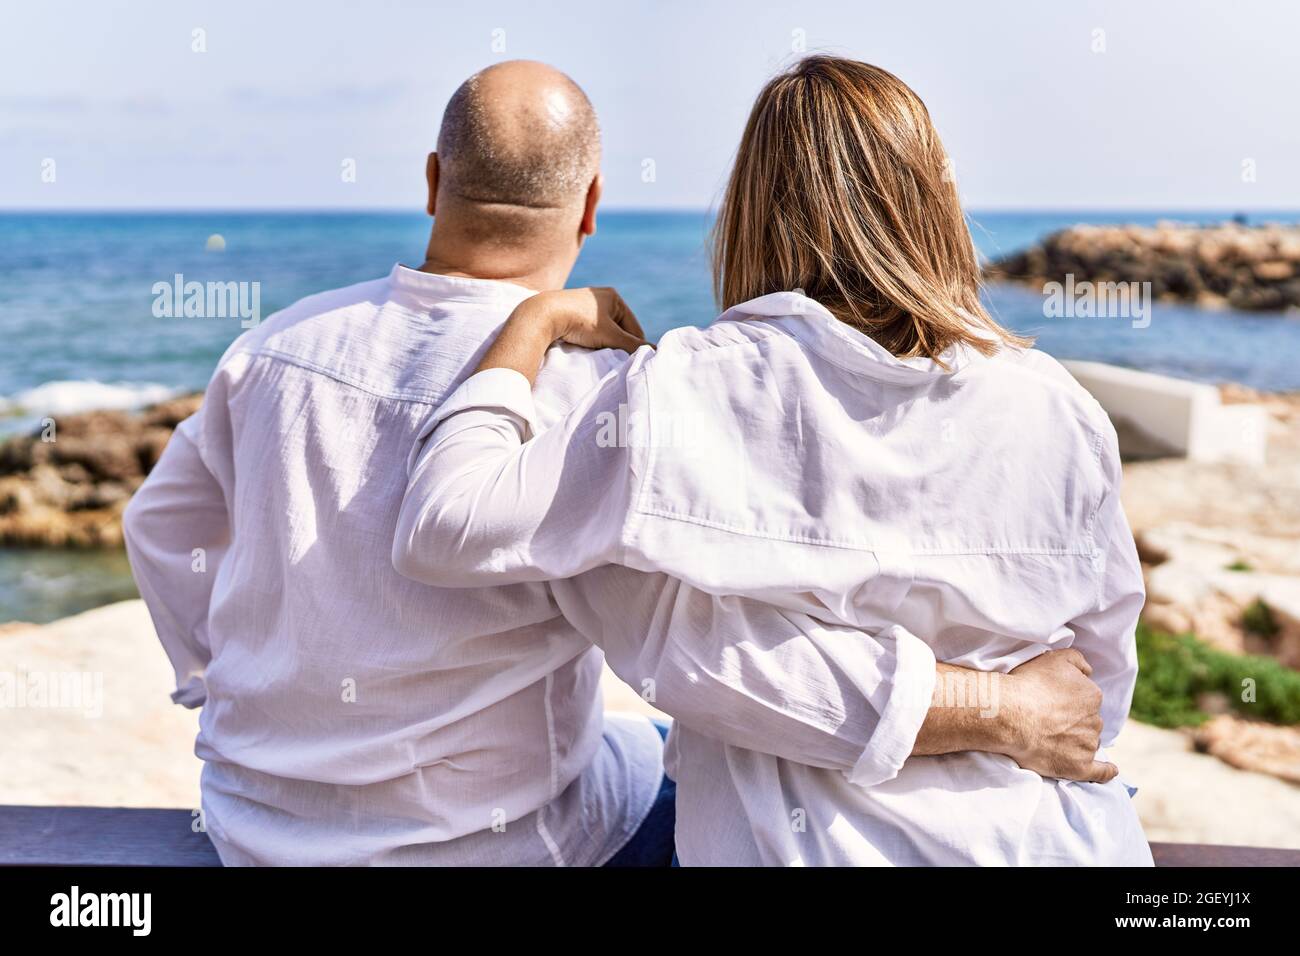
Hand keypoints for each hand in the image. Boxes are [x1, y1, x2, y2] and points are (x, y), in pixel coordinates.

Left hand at [513, 287, 648, 352]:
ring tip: (601, 357)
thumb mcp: (610, 335)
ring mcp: (586, 305)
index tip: (634, 364)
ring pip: (604, 332)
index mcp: (614, 297)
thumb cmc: (579, 322)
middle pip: (619, 330)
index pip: (634, 328)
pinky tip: (588, 350)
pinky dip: (592, 341)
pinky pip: (590, 331)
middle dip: (619, 346)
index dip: (635, 347)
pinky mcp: (571, 313)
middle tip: (617, 363)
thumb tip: (655, 353)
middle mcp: (601, 297)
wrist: (543, 315)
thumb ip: (633, 345)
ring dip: (605, 345)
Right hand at [999, 649, 1116, 783]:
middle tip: (1048, 720)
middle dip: (1074, 721)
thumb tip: (1090, 672)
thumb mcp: (1055, 657)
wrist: (1010, 714)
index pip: (1087, 700)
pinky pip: (1100, 772)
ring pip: (1088, 742)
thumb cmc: (1029, 684)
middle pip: (1088, 722)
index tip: (1053, 703)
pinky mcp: (1079, 767)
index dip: (1069, 702)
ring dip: (1077, 741)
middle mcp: (1095, 720)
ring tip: (1051, 739)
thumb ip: (1078, 660)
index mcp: (1092, 696)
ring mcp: (1087, 745)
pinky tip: (1110, 770)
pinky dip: (1106, 771)